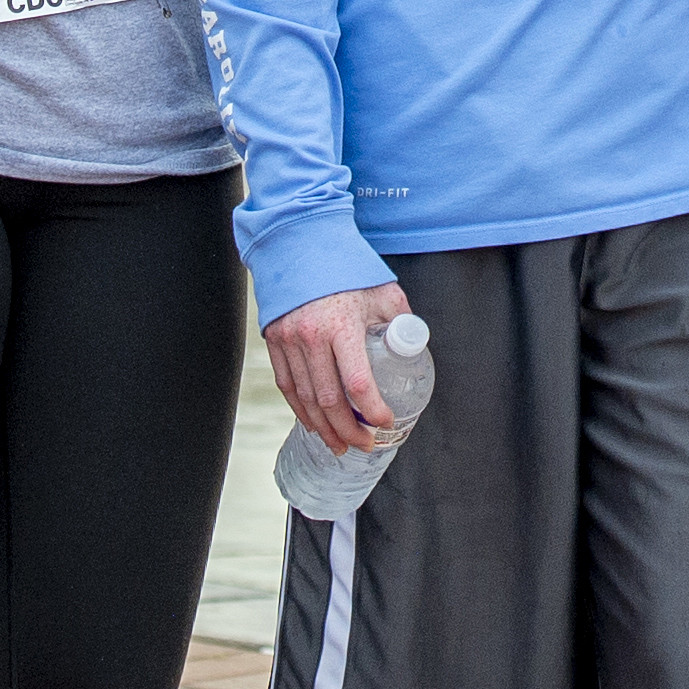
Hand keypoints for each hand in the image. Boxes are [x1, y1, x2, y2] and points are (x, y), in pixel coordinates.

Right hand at [263, 279, 415, 453]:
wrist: (302, 243)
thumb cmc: (346, 267)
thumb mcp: (383, 291)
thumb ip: (400, 321)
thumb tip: (413, 349)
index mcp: (341, 325)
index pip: (357, 382)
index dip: (373, 409)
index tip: (386, 422)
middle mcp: (311, 336)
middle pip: (328, 399)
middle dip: (348, 429)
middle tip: (364, 445)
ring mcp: (288, 340)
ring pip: (305, 398)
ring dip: (324, 428)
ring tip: (340, 445)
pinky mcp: (274, 340)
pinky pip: (286, 385)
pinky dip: (300, 410)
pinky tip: (314, 424)